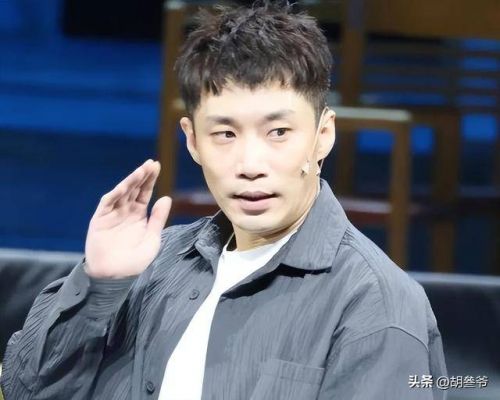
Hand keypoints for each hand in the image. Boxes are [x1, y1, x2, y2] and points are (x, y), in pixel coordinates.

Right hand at [84, 159, 171, 278]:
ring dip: (130, 181)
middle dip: (142, 176)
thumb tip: (166, 198)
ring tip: (141, 171)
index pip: (144, 193)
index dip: (150, 180)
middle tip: (151, 164)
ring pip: (121, 193)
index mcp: (138, 215)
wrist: (115, 276)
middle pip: (134, 189)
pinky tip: (123, 186)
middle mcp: (125, 212)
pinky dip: (115, 194)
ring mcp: (112, 214)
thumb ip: (158, 218)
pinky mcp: (100, 220)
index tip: (157, 166)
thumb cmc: (134, 261)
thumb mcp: (152, 238)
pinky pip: (107, 204)